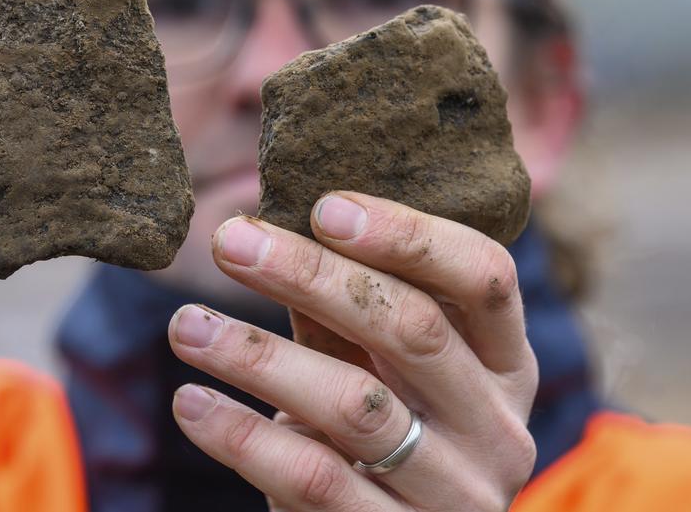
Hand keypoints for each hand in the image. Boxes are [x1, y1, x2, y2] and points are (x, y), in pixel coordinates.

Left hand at [167, 193, 537, 510]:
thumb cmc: (376, 436)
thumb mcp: (379, 370)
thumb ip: (347, 308)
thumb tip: (266, 225)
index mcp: (504, 364)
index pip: (486, 279)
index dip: (409, 235)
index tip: (323, 206)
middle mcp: (495, 428)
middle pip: (413, 329)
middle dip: (311, 274)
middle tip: (229, 240)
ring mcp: (454, 493)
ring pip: (354, 405)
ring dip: (257, 355)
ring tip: (186, 325)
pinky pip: (313, 478)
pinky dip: (242, 437)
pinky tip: (191, 401)